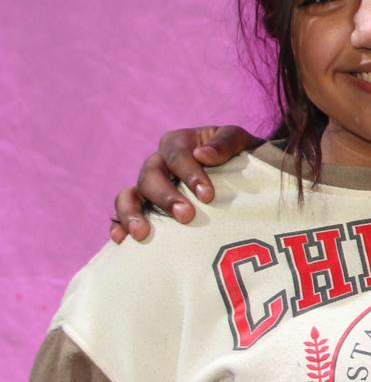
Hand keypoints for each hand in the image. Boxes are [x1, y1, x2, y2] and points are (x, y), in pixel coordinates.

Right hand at [110, 126, 260, 242]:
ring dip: (133, 213)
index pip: (178, 155)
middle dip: (166, 197)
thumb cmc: (238, 156)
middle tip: (186, 216)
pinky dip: (119, 224)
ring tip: (142, 234)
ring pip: (129, 194)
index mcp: (178, 143)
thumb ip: (226, 142)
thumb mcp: (239, 141)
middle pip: (150, 175)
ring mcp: (147, 185)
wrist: (239, 174)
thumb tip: (203, 154)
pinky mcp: (142, 205)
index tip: (208, 196)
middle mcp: (158, 162)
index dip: (190, 174)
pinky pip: (122, 213)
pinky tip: (122, 240)